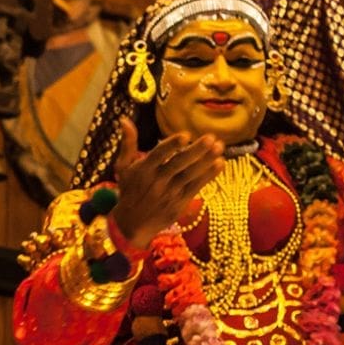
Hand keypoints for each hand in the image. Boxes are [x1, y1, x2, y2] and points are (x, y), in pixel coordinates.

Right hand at [108, 118, 225, 248]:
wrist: (132, 224)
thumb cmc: (129, 190)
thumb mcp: (123, 167)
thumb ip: (128, 143)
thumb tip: (125, 120)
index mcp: (143, 170)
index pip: (158, 155)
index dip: (171, 145)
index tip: (185, 135)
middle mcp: (156, 181)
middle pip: (178, 164)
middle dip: (195, 151)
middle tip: (211, 138)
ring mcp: (169, 193)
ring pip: (190, 175)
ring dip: (206, 161)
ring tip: (219, 147)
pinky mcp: (179, 203)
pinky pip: (196, 187)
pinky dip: (208, 176)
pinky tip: (220, 163)